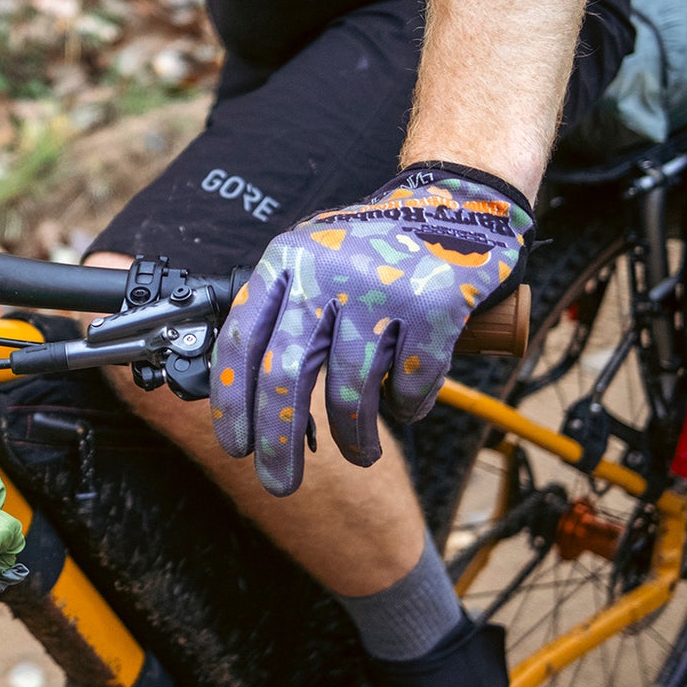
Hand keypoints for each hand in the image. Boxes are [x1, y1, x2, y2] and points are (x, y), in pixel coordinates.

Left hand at [210, 162, 532, 496]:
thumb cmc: (374, 251)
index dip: (230, 401)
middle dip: (278, 442)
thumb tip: (246, 401)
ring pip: (351, 389)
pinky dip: (409, 407)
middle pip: (286, 374)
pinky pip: (410, 382)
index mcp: (286, 262)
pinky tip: (407, 409)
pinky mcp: (436, 302)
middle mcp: (326, 270)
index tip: (236, 447)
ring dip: (354, 438)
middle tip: (279, 483)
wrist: (456, 203)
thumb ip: (281, 317)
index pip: (240, 340)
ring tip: (360, 454)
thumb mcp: (312, 264)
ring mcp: (382, 285)